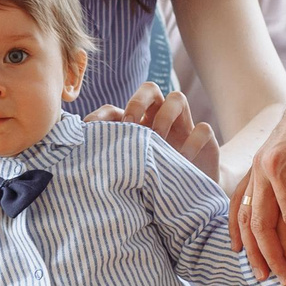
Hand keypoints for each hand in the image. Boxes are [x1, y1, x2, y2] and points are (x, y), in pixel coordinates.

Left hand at [90, 79, 219, 180]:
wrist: (189, 197)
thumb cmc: (154, 181)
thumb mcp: (129, 171)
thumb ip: (111, 161)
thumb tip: (80, 163)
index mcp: (135, 125)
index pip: (115, 109)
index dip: (102, 115)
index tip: (90, 130)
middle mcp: (159, 118)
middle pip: (149, 89)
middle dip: (137, 101)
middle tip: (130, 124)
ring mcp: (183, 126)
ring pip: (178, 97)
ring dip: (165, 116)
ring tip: (158, 140)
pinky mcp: (205, 139)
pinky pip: (202, 128)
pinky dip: (192, 142)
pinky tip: (182, 158)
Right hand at [235, 75, 285, 282]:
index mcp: (280, 166)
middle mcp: (260, 168)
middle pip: (259, 222)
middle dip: (270, 255)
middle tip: (279, 281)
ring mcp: (254, 166)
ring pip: (244, 214)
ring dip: (251, 246)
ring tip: (257, 272)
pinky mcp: (255, 166)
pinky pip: (239, 199)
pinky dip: (237, 223)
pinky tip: (239, 244)